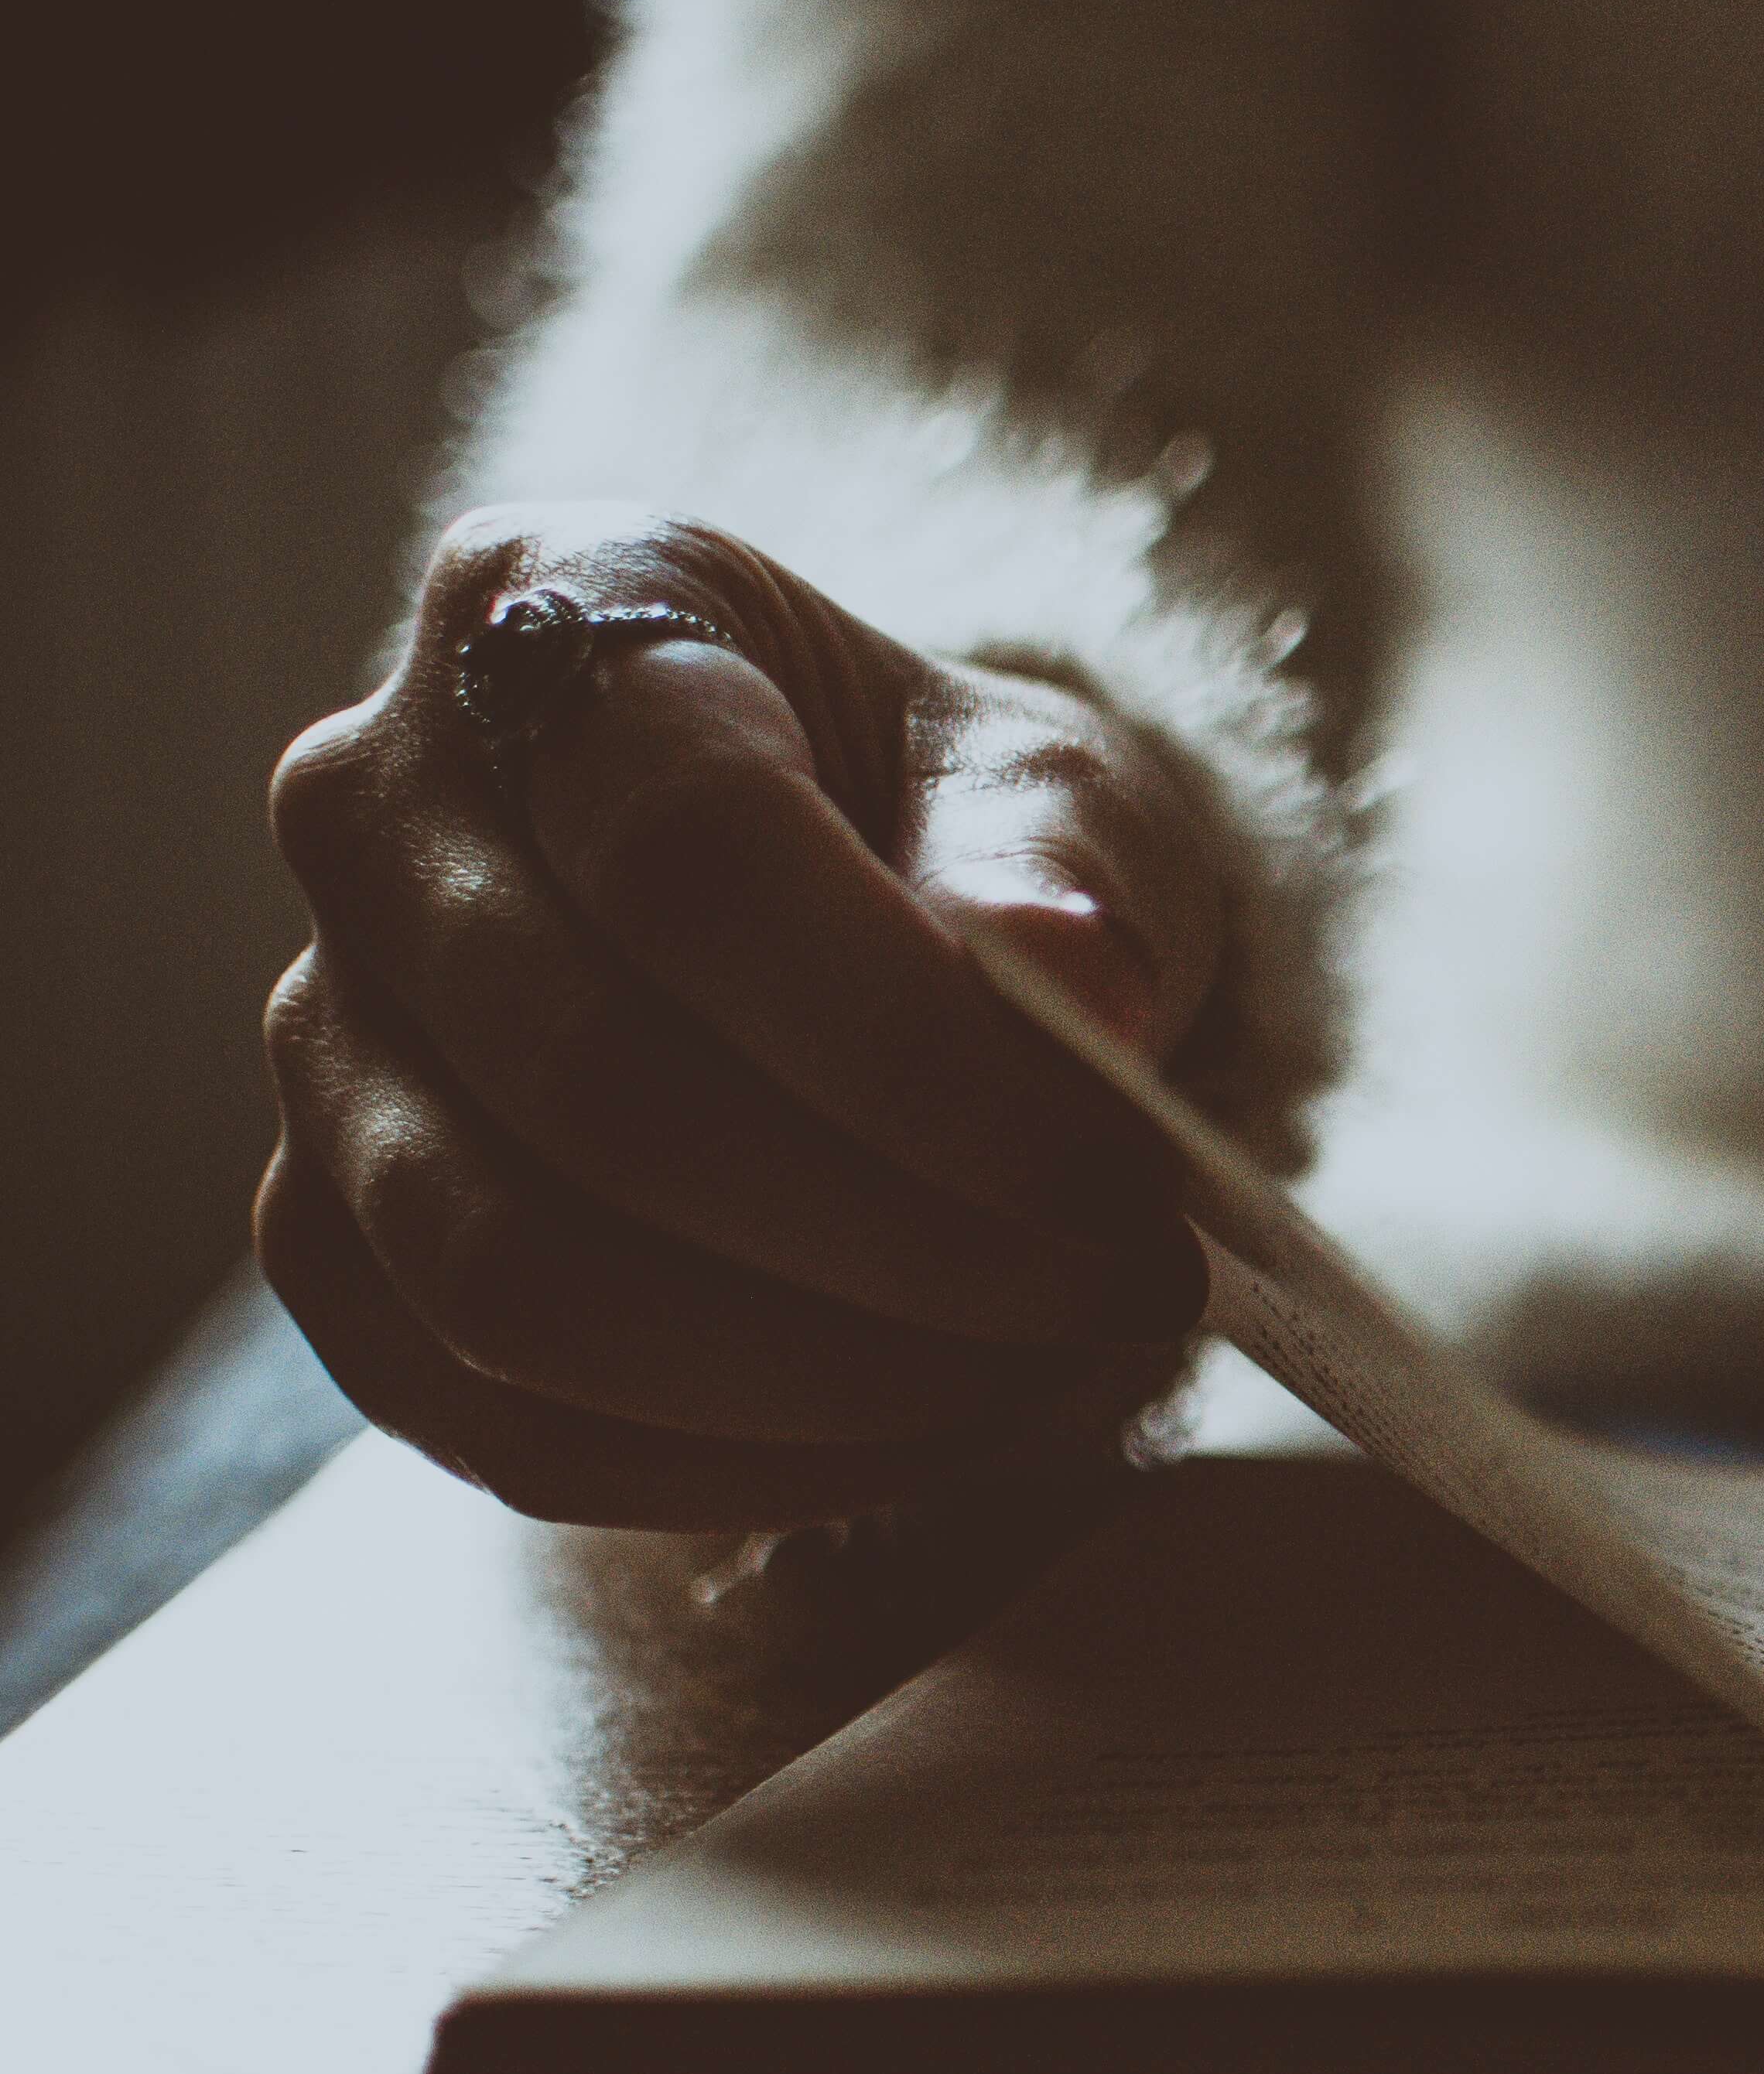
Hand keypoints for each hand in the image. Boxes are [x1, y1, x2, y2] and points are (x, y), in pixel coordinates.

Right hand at [258, 504, 1224, 1528]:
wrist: (872, 911)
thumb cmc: (966, 831)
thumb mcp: (1067, 798)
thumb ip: (1065, 877)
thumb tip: (1065, 985)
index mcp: (563, 609)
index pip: (695, 853)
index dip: (922, 1052)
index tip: (1130, 1177)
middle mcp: (373, 805)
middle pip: (602, 1089)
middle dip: (905, 1244)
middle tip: (1125, 1293)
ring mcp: (323, 1033)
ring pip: (517, 1281)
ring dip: (822, 1377)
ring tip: (1045, 1367)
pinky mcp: (331, 1236)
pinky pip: (495, 1416)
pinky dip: (731, 1464)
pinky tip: (921, 1430)